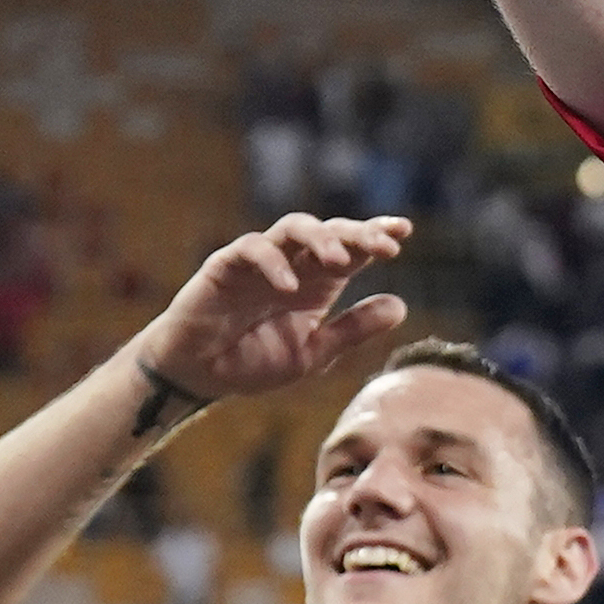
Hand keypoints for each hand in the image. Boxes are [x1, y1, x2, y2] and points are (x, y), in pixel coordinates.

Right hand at [130, 215, 417, 409]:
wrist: (199, 375)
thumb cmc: (253, 361)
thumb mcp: (312, 353)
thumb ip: (353, 330)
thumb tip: (402, 305)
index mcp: (317, 282)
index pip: (351, 248)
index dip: (375, 234)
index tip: (404, 231)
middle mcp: (292, 264)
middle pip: (329, 231)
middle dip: (358, 234)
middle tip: (386, 247)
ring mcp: (259, 262)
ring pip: (292, 227)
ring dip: (319, 239)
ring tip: (338, 261)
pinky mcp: (225, 266)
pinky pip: (250, 250)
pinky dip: (272, 263)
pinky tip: (288, 285)